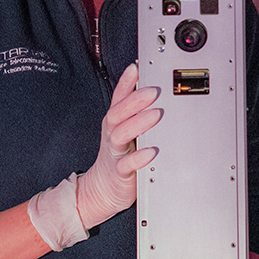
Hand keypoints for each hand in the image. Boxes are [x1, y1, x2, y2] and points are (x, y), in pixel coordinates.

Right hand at [75, 64, 160, 228]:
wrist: (103, 189)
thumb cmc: (120, 156)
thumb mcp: (126, 130)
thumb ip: (137, 113)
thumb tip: (153, 88)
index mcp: (115, 122)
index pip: (119, 98)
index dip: (126, 82)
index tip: (136, 68)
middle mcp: (113, 134)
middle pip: (119, 113)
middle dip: (135, 100)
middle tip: (153, 91)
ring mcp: (115, 152)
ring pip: (122, 134)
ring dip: (139, 123)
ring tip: (155, 115)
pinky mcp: (120, 172)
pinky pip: (127, 164)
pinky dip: (138, 158)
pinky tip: (151, 152)